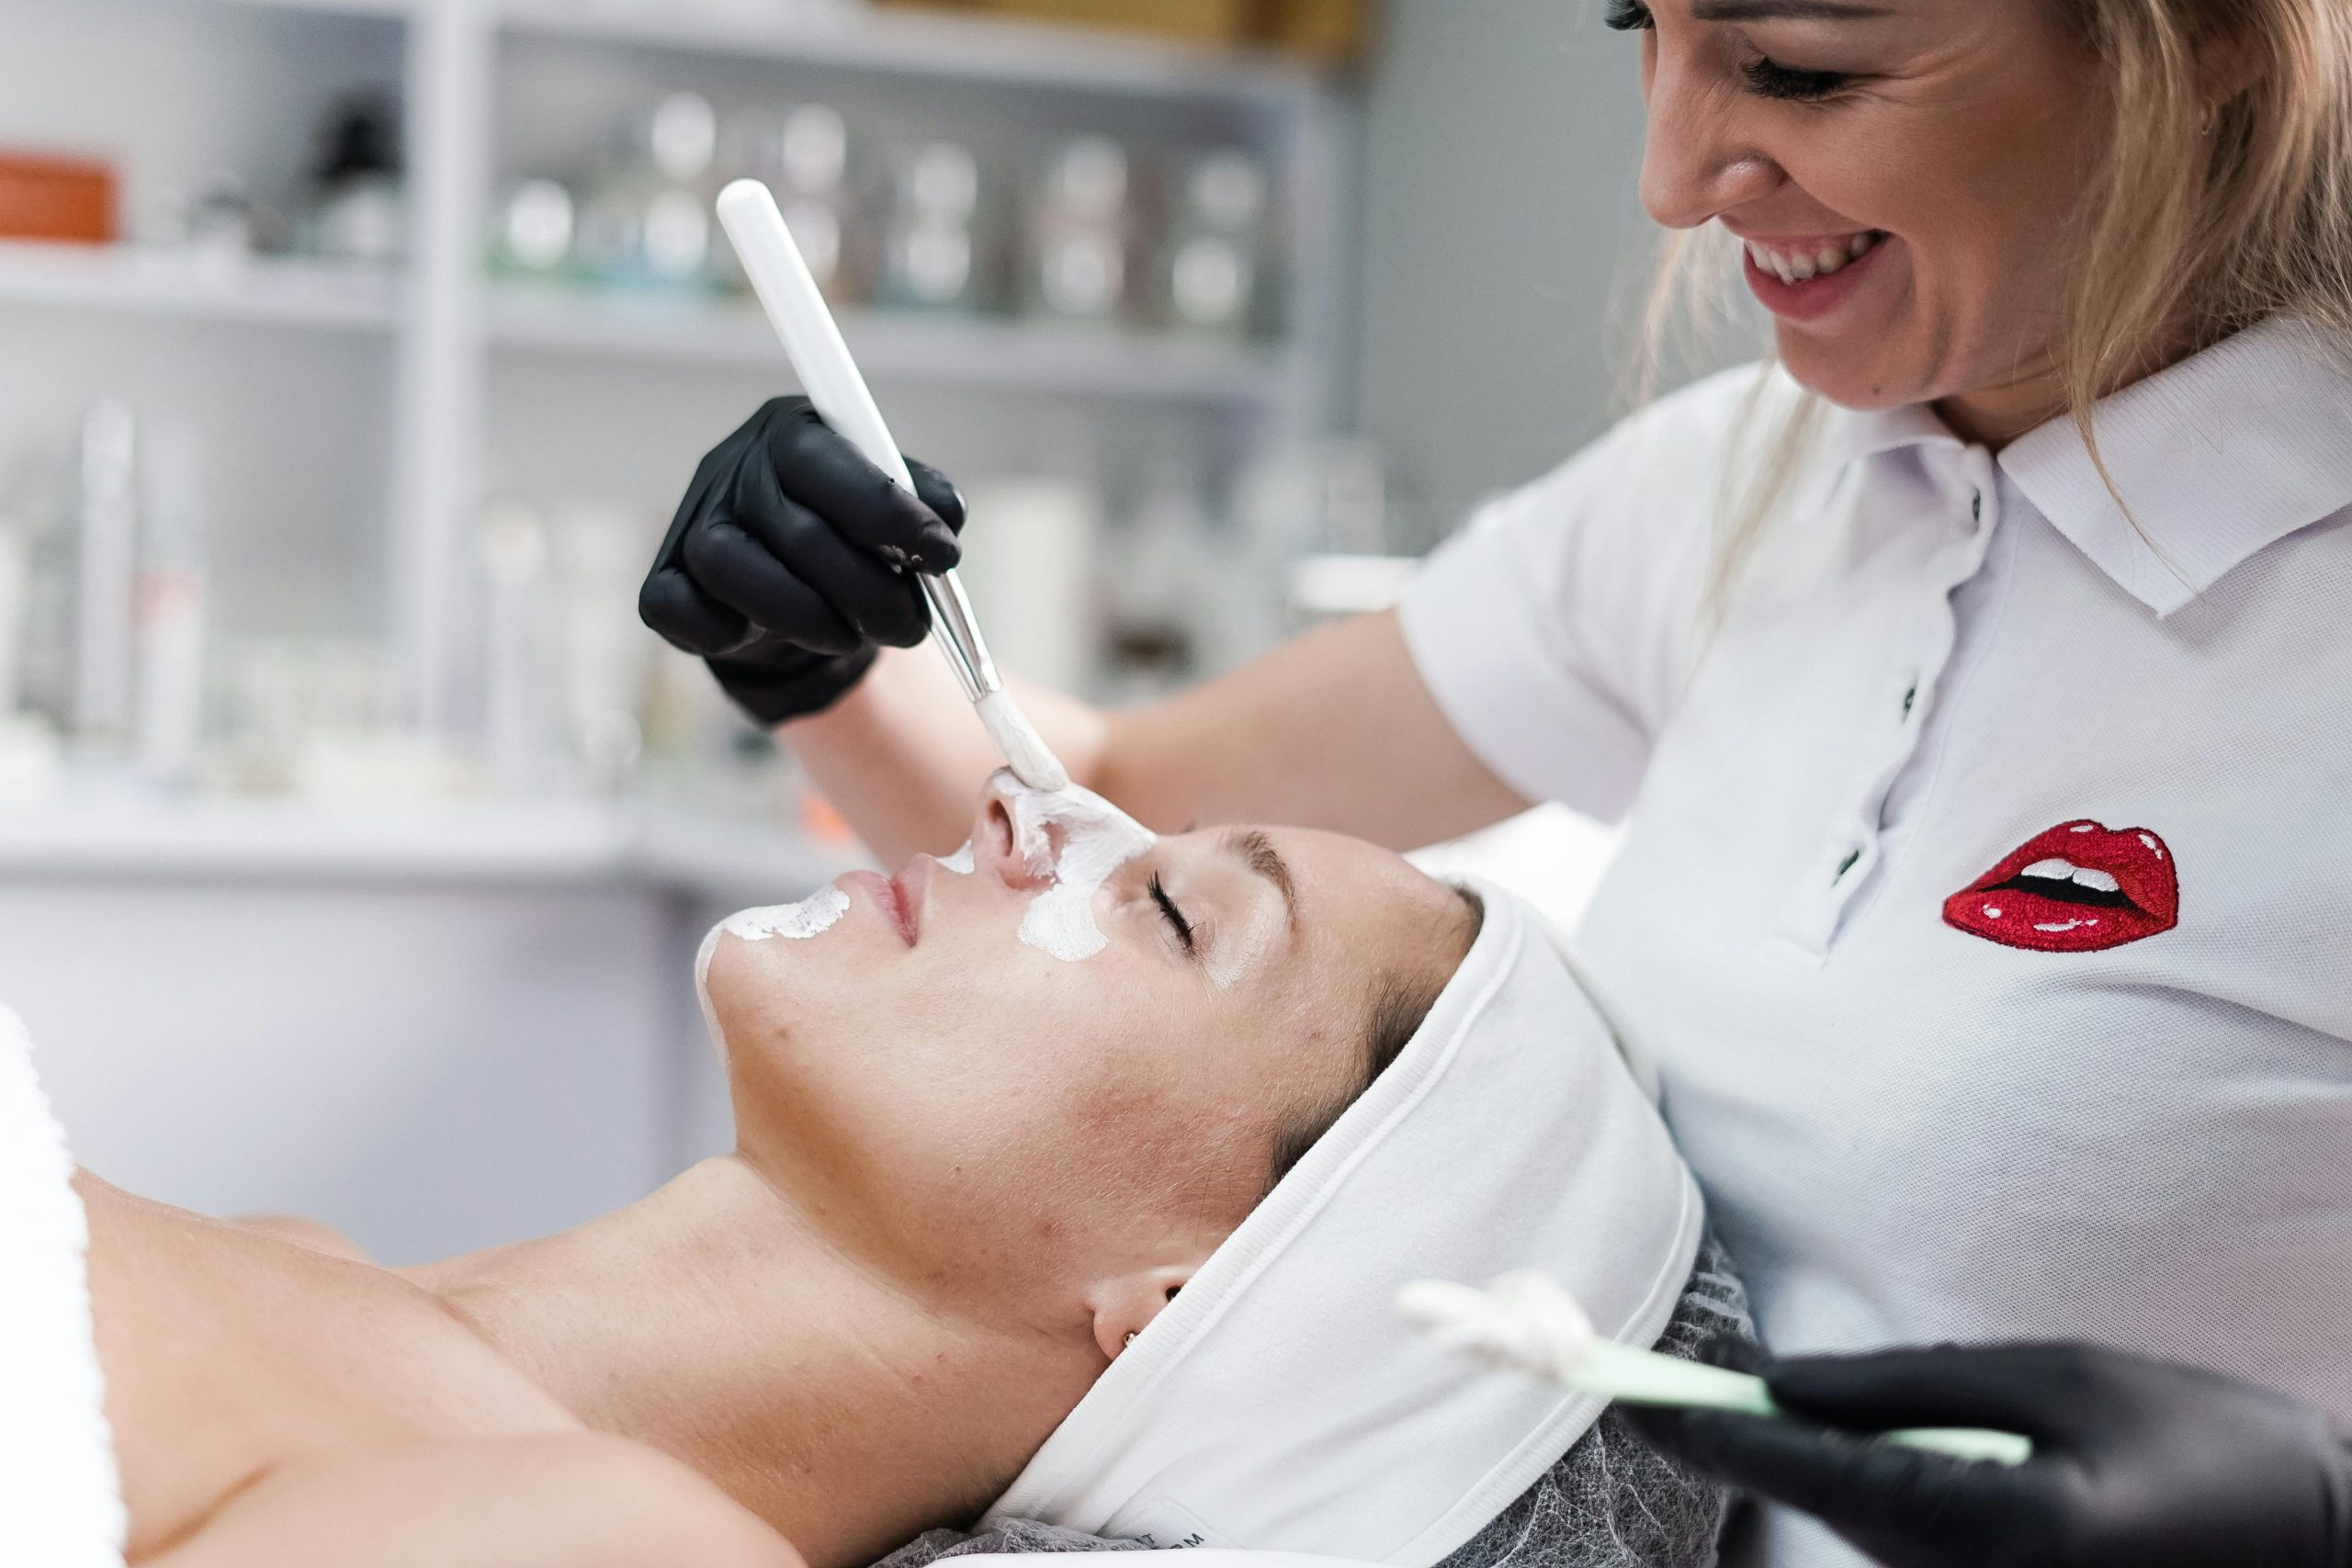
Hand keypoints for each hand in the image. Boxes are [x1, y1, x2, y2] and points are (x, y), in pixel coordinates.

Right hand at [640, 396, 965, 724]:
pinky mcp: (663, 583)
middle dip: (869, 591)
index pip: (827, 462)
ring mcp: (691, 525)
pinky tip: (767, 636)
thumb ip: (925, 500)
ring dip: (809, 618)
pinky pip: (677, 609)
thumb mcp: (894, 508)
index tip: (943, 556)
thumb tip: (946, 515)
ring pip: (733, 570)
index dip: (889, 515)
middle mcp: (731, 469)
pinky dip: (726, 632)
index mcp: (790, 434)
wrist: (791, 594)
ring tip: (853, 637)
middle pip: (796, 531)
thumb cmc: (847, 537)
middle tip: (912, 626)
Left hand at [1624, 1340, 2351, 1567]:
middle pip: (1830, 1512)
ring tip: (1852, 1421)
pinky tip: (1916, 1463)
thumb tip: (1782, 1380)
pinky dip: (1887, 1504)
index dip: (1719, 1433)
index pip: (1821, 1472)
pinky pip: (1910, 1554)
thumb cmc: (2203, 1445)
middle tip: (1678, 1396)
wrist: (2318, 1545)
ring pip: (1865, 1534)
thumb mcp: (2061, 1378)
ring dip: (1835, 1474)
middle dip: (1767, 1449)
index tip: (1634, 1402)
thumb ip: (1912, 1382)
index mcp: (1999, 1526)